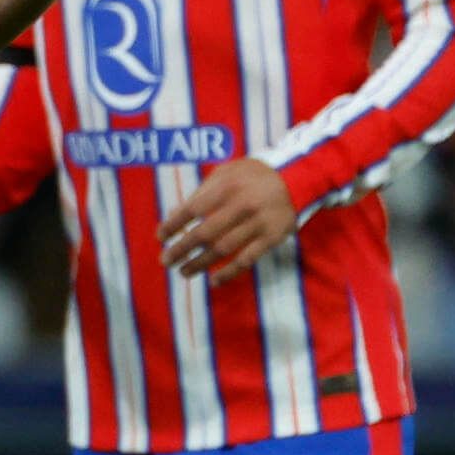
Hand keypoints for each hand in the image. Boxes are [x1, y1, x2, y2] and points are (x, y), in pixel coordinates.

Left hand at [157, 159, 296, 285]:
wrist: (295, 178)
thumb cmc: (251, 176)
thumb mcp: (225, 173)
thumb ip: (201, 192)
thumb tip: (174, 213)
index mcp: (226, 187)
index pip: (193, 209)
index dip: (174, 224)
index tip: (160, 237)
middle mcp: (241, 205)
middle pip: (205, 232)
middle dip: (182, 248)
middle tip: (165, 260)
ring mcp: (258, 223)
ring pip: (224, 249)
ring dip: (200, 263)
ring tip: (183, 272)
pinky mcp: (272, 238)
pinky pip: (247, 259)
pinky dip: (229, 272)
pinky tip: (213, 281)